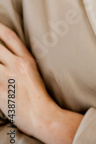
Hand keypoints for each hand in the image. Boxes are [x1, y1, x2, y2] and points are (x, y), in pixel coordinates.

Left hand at [0, 23, 82, 143]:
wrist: (42, 115)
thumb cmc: (39, 98)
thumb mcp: (34, 73)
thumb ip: (21, 63)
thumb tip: (8, 57)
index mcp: (27, 60)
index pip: (11, 38)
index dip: (0, 28)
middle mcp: (16, 65)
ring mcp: (6, 78)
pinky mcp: (0, 91)